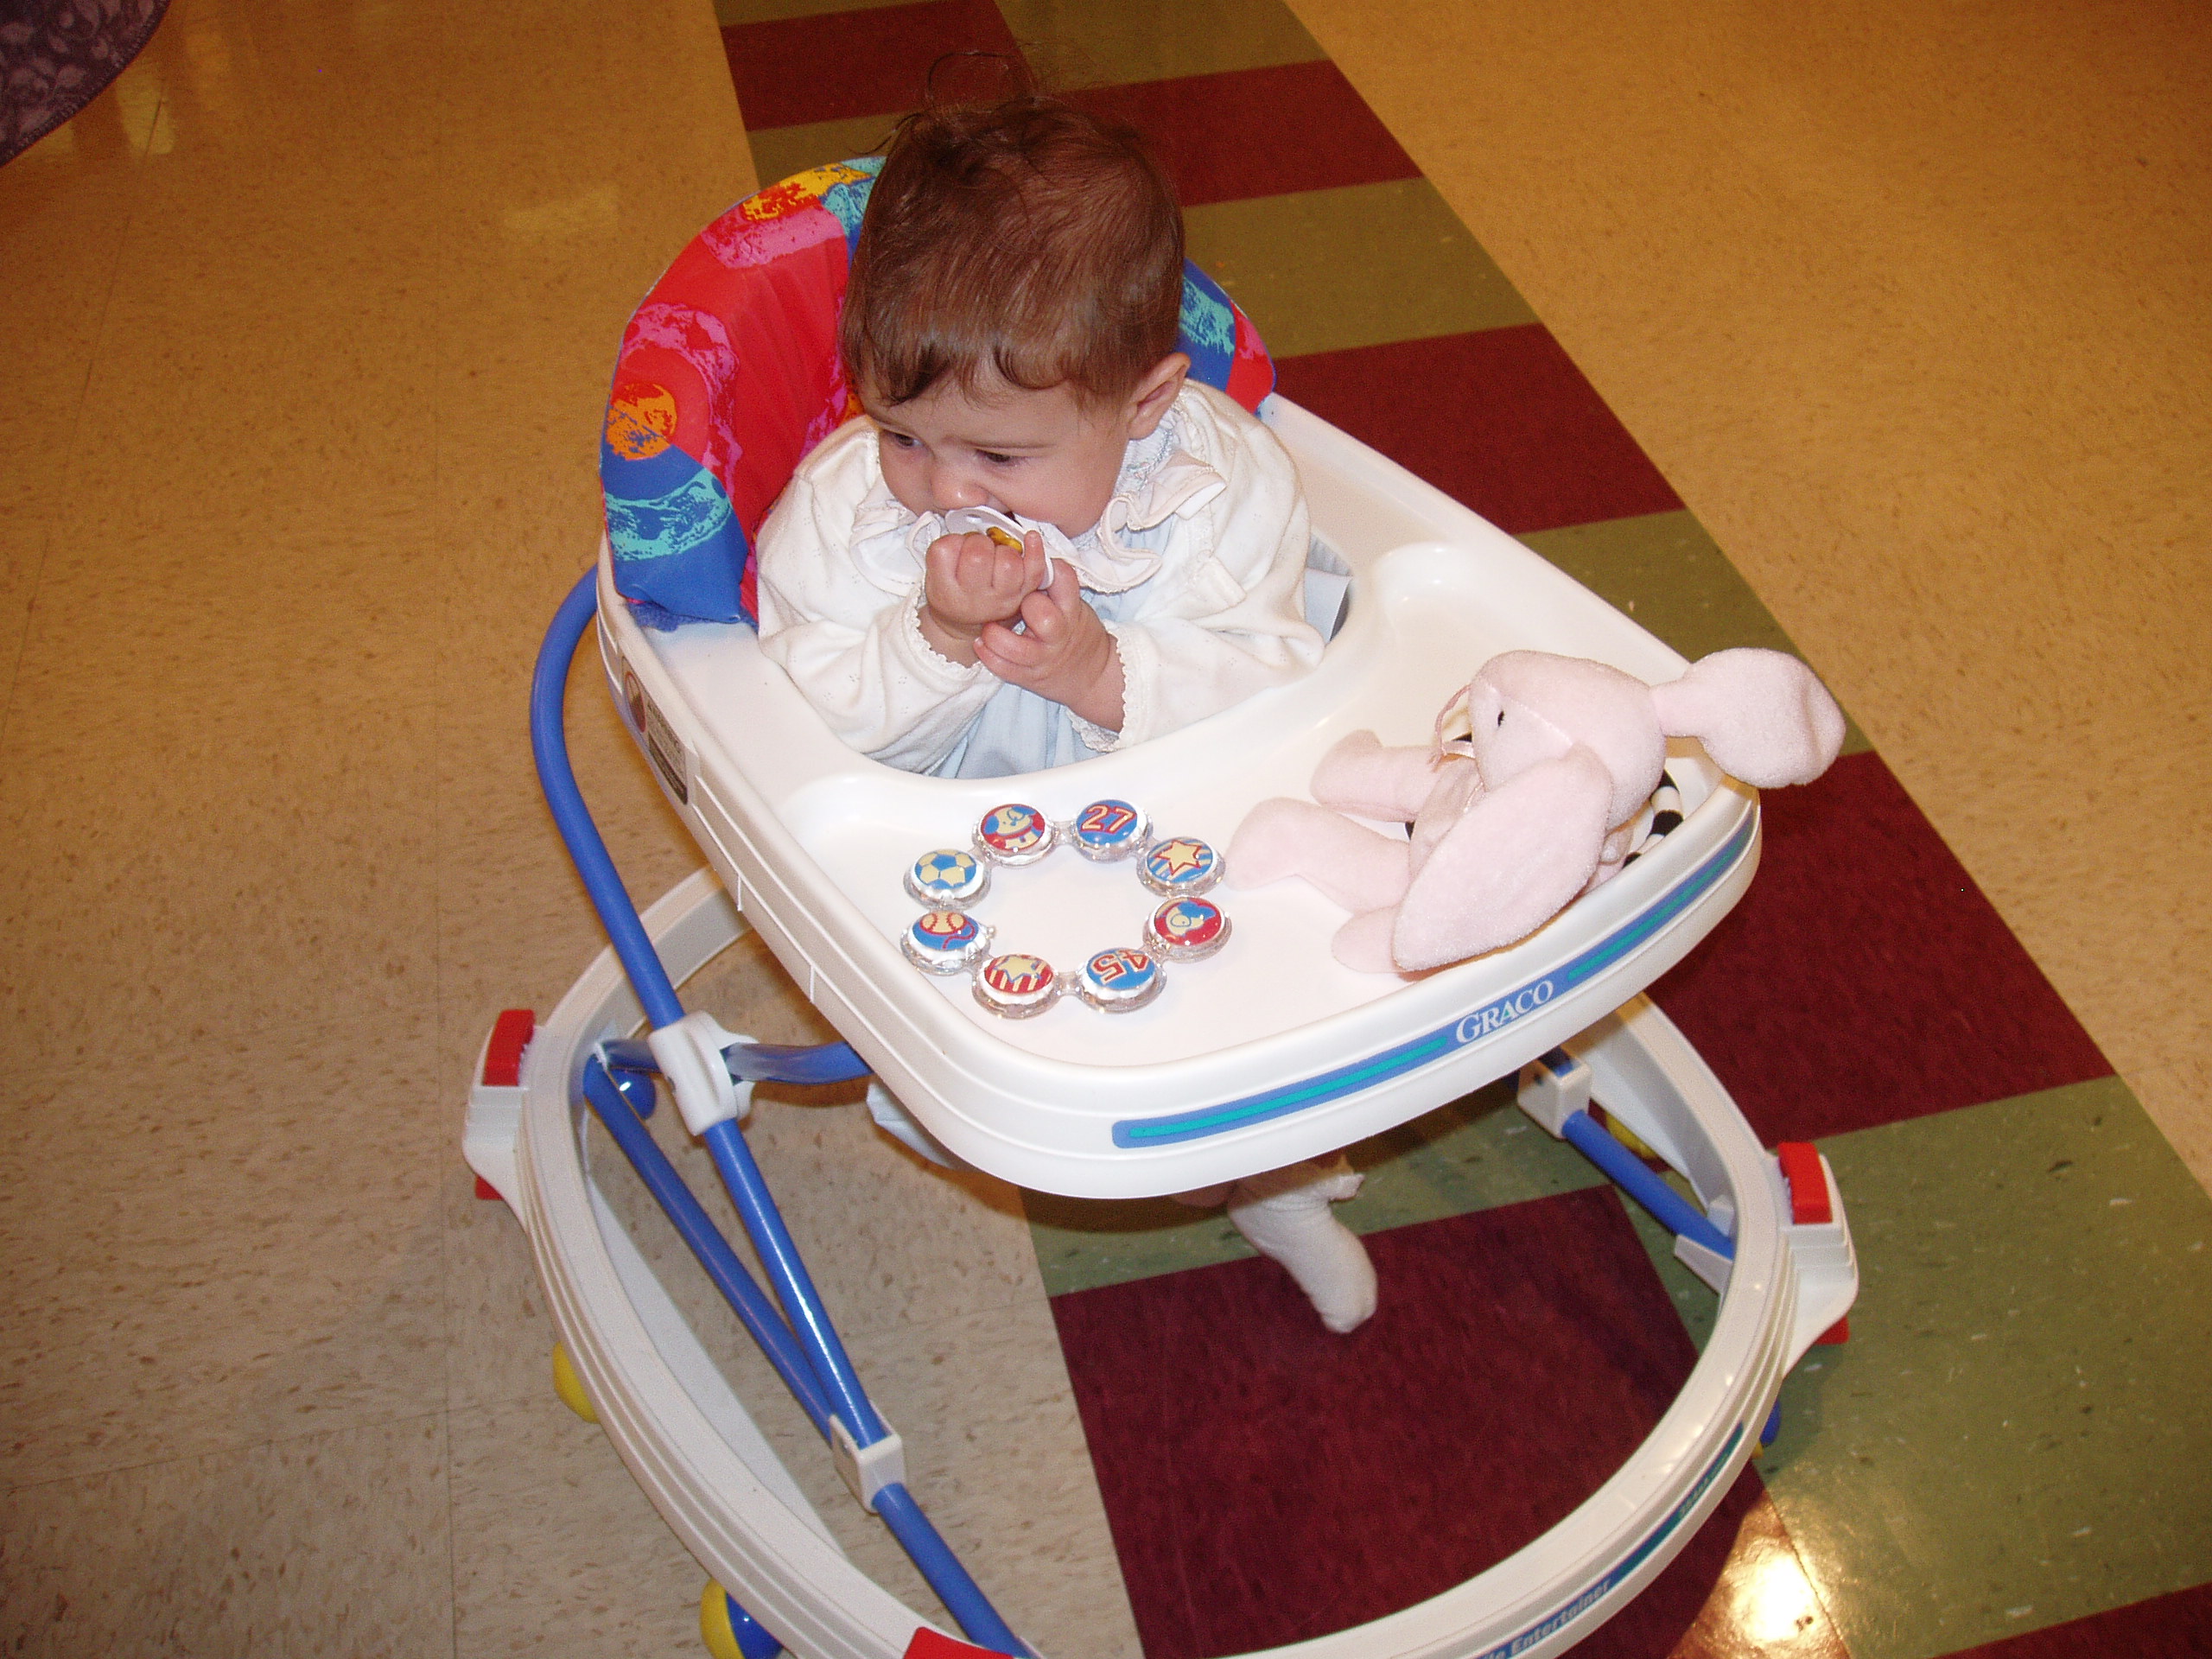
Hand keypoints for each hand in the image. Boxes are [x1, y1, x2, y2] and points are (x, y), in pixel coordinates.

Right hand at [918, 530, 1045, 665]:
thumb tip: (974, 529)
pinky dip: (1035, 551)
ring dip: (1002, 549)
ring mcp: (1002, 599)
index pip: (946, 550)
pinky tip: (1031, 538)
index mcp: (946, 592)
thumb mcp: (936, 575)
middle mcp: (974, 599)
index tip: (957, 548)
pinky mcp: (1023, 595)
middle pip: (978, 554)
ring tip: (995, 556)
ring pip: (1007, 560)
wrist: (969, 623)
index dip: (954, 542)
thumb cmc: (954, 593)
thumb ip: (947, 549)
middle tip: (976, 550)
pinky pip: (1035, 570)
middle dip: (978, 542)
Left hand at [974, 556, 1125, 732]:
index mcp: (1071, 609)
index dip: (1045, 567)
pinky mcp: (1030, 677)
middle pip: (1043, 616)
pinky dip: (988, 655)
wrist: (1091, 675)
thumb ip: (1053, 586)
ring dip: (996, 636)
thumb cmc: (1074, 631)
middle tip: (1015, 603)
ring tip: (988, 626)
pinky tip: (981, 643)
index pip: (1064, 579)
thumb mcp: (1073, 604)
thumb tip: (1023, 553)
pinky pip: (1004, 668)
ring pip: (1017, 649)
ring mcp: (1044, 658)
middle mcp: (1059, 634)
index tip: (1032, 563)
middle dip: (1025, 606)